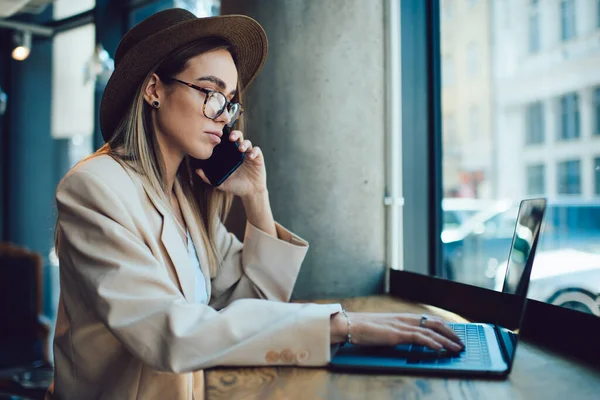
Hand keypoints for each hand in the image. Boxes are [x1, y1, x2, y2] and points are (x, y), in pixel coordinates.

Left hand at [196, 130, 265, 197]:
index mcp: (230, 154)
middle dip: (235, 134)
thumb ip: (208, 177)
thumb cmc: (235, 186)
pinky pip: (257, 150)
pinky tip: (250, 157)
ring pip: (247, 142)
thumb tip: (197, 170)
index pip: (227, 141)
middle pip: (238, 137)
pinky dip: (254, 151)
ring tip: (241, 149)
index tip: (219, 137)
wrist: (250, 192)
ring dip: (244, 143)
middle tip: (231, 138)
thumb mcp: (220, 182)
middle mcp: (239, 152)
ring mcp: (249, 154)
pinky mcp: (258, 158)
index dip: (224, 137)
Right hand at [330, 312, 463, 351]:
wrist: (350, 325)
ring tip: (457, 348)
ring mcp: (401, 325)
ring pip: (430, 330)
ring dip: (446, 340)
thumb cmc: (364, 328)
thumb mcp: (385, 328)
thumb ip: (397, 331)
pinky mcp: (397, 334)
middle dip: (451, 333)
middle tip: (461, 343)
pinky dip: (431, 342)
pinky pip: (418, 337)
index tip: (454, 333)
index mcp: (403, 317)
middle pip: (435, 323)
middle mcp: (405, 318)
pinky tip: (439, 348)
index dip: (444, 326)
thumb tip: (406, 338)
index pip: (429, 318)